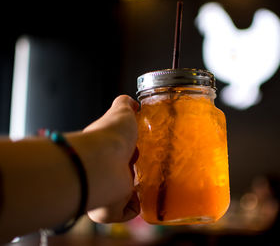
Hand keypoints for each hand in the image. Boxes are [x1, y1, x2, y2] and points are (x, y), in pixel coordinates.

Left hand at [75, 95, 139, 222]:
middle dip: (133, 168)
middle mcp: (100, 171)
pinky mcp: (111, 210)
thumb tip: (131, 102)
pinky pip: (128, 210)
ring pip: (123, 193)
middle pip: (120, 173)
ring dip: (135, 187)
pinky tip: (140, 193)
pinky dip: (136, 204)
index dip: (128, 148)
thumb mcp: (120, 112)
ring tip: (146, 178)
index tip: (138, 145)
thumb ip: (124, 104)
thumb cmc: (109, 137)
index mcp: (101, 150)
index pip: (115, 152)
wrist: (103, 162)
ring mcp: (104, 192)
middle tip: (143, 162)